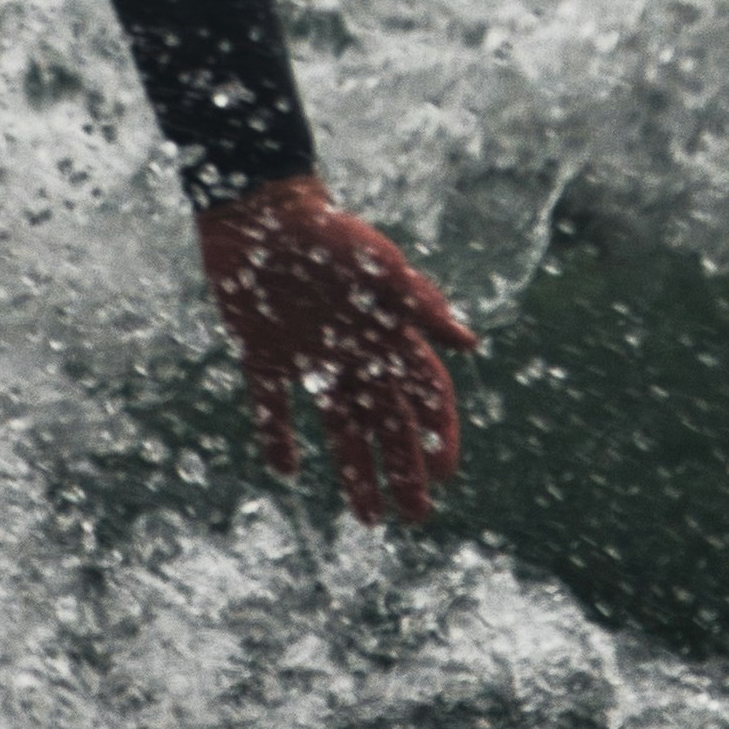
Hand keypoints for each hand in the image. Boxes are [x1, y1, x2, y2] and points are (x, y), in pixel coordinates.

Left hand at [191, 175, 476, 525]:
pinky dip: (279, 436)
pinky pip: (273, 406)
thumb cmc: (328, 234)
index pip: (423, 395)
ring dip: (356, 469)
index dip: (437, 434)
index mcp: (385, 334)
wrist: (259, 210)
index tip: (442, 475)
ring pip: (340, 426)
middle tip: (415, 515)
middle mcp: (352, 353)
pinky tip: (286, 471)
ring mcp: (309, 357)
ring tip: (369, 517)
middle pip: (386, 423)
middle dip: (404, 469)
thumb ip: (421, 304)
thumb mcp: (379, 266)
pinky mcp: (264, 354)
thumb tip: (469, 345)